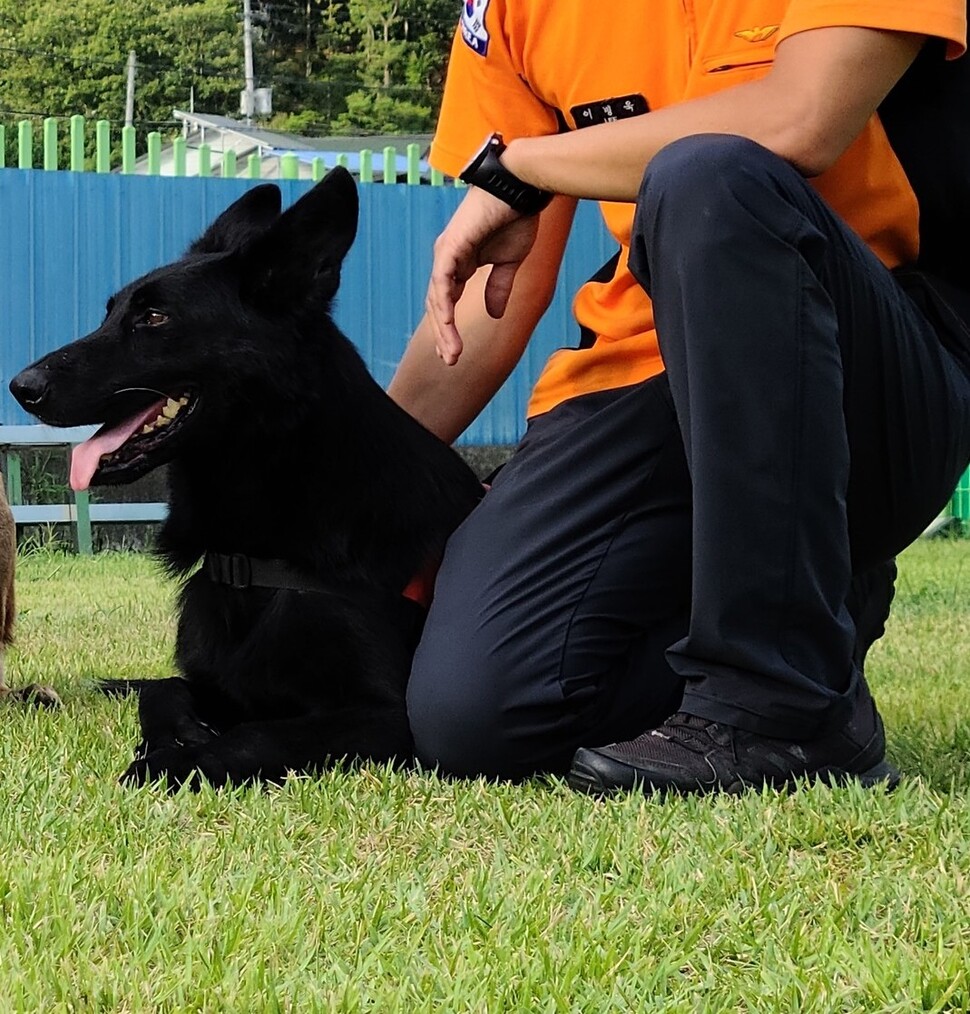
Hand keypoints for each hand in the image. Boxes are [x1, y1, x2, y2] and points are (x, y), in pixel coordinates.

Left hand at [426, 187, 539, 364]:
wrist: (520, 191)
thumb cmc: (514, 219)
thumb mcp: (507, 264)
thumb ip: (498, 288)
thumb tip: (494, 314)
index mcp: (458, 263)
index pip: (446, 302)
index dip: (449, 329)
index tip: (454, 354)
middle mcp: (446, 260)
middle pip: (438, 305)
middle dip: (444, 336)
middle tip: (450, 361)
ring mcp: (446, 253)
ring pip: (437, 298)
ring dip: (444, 329)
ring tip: (452, 353)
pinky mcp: (451, 247)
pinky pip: (442, 282)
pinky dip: (444, 305)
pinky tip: (447, 326)